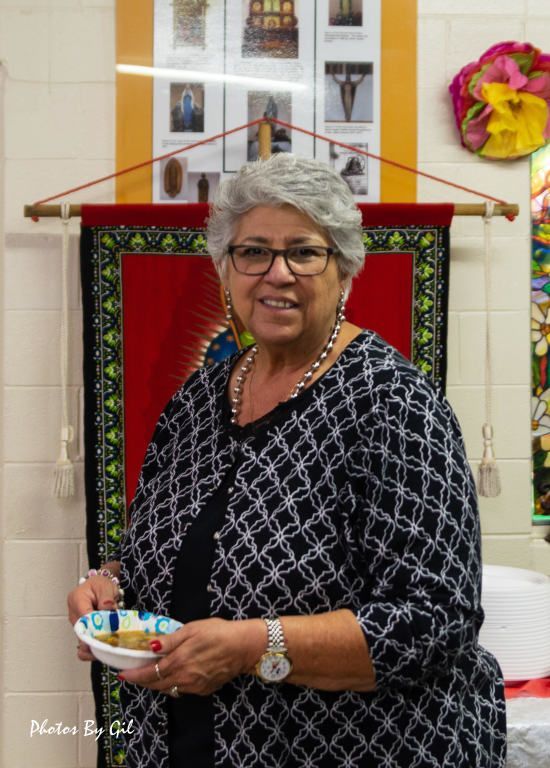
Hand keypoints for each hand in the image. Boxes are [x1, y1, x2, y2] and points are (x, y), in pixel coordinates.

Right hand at [67, 575, 119, 661]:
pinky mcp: (81, 631)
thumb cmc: (100, 585)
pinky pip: (86, 643)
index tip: (106, 637)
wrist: (98, 586)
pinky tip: (104, 649)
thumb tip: (107, 611)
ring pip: (84, 640)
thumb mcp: (106, 587)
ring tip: (110, 646)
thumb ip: (107, 599)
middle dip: (96, 641)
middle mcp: (73, 614)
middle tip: (110, 645)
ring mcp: (76, 625)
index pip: (84, 618)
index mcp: (77, 600)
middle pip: (82, 633)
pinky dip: (94, 648)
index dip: (94, 629)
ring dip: (96, 644)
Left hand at [120, 618, 265, 695]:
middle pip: (156, 684)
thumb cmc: (219, 632)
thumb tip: (150, 645)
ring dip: (157, 683)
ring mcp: (195, 686)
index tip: (122, 675)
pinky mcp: (205, 690)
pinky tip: (175, 674)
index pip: (149, 673)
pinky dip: (174, 684)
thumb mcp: (192, 629)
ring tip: (151, 674)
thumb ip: (170, 640)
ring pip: (169, 689)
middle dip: (142, 680)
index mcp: (179, 662)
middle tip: (133, 674)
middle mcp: (184, 678)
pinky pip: (183, 690)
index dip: (133, 675)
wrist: (245, 646)